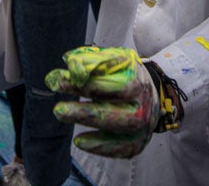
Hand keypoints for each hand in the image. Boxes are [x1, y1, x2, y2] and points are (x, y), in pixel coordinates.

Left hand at [45, 46, 160, 157]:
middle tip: (57, 109)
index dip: (83, 85)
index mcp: (137, 83)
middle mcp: (142, 108)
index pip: (109, 86)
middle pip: (112, 113)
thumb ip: (90, 58)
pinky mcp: (136, 144)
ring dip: (87, 127)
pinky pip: (117, 149)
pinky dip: (99, 147)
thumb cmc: (125, 74)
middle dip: (83, 112)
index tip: (58, 80)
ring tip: (63, 118)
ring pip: (114, 131)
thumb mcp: (111, 58)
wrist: (152, 94)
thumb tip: (69, 62)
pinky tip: (79, 140)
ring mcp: (141, 129)